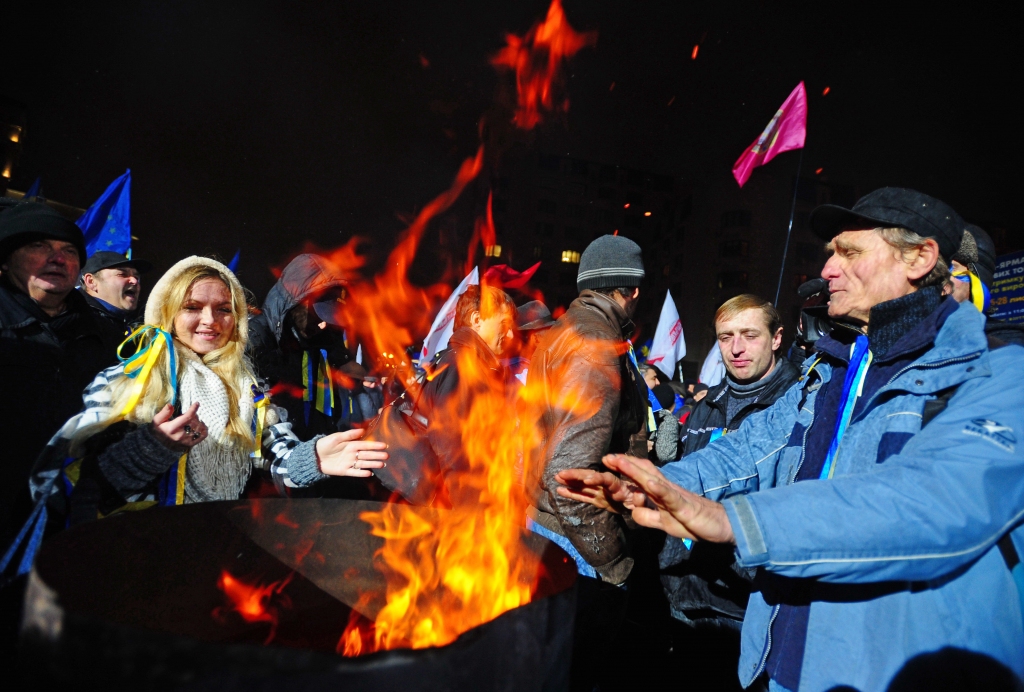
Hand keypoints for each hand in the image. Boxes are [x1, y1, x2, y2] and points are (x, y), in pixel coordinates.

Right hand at [151, 402, 207, 452]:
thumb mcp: (157, 421)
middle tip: (191, 414)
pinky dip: (204, 429)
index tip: (197, 403)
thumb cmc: (159, 431)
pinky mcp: (191, 444)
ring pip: (199, 428)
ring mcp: (187, 441)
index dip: (193, 409)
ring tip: (193, 420)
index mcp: (172, 428)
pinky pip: (202, 436)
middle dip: (194, 415)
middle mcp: (181, 435)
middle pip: (194, 422)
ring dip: (198, 421)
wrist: (158, 446)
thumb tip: (170, 405)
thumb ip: (164, 413)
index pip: (187, 417)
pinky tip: (200, 425)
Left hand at [315, 428, 387, 477]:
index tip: (384, 445)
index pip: (365, 445)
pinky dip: (361, 473)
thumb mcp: (336, 437)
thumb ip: (349, 435)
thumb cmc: (325, 444)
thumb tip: (362, 431)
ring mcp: (349, 463)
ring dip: (372, 464)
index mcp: (351, 444)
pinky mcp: (344, 471)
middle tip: (387, 456)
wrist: (314, 456)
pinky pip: (354, 472)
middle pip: (367, 455)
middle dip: (377, 455)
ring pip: (363, 463)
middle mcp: (352, 454)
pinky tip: (369, 473)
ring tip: (382, 464)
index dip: (375, 445)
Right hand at [554, 465, 642, 513]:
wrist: (650, 504)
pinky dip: (573, 494)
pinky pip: (585, 497)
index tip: (587, 478)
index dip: (597, 478)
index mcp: (620, 486)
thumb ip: (642, 500)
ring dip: (571, 482)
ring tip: (557, 477)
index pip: (607, 480)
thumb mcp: (647, 501)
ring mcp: (603, 494)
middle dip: (576, 476)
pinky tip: (560, 490)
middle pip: (591, 479)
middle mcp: (609, 488)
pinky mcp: (600, 501)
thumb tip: (639, 496)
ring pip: (584, 486)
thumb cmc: (648, 500)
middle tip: (562, 473)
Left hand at [601, 454, 734, 544]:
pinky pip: (670, 496)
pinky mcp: (685, 506)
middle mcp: (666, 489)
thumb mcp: (665, 523)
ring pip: (653, 480)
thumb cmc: (693, 521)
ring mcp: (675, 496)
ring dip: (635, 471)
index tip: (607, 462)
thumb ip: (648, 516)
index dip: (624, 468)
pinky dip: (659, 489)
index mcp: (660, 493)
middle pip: (643, 472)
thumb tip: (632, 512)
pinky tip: (649, 483)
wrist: (722, 525)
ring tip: (620, 462)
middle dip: (624, 464)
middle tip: (606, 456)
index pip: (640, 476)